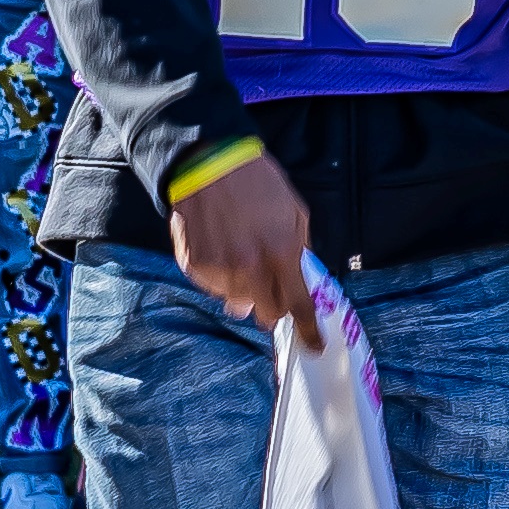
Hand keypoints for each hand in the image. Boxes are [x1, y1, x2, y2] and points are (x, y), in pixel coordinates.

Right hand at [164, 151, 314, 331]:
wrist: (208, 162)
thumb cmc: (257, 183)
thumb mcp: (295, 210)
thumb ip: (299, 249)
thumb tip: (295, 278)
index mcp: (281, 252)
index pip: (298, 304)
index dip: (308, 329)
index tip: (314, 345)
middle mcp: (250, 267)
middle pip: (268, 313)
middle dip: (274, 307)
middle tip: (271, 290)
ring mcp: (219, 269)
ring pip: (238, 302)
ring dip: (245, 289)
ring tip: (241, 257)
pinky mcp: (194, 266)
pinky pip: (213, 286)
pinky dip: (221, 277)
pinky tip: (221, 250)